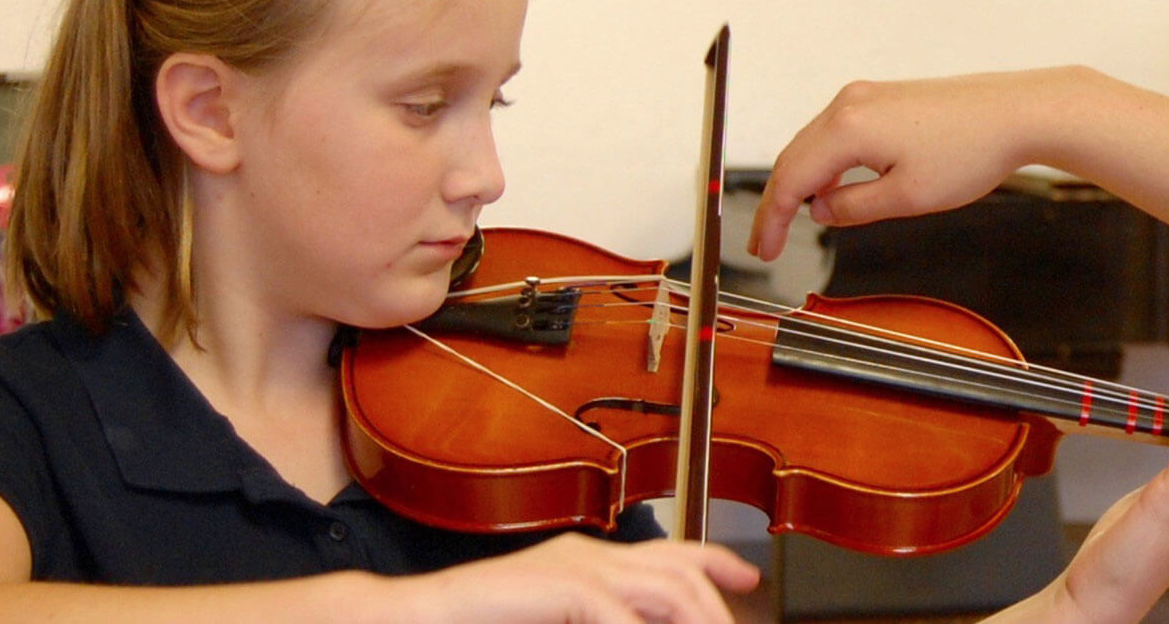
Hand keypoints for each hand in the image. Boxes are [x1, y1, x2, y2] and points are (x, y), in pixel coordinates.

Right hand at [394, 534, 759, 623]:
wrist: (418, 615)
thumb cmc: (484, 621)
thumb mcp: (561, 620)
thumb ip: (604, 618)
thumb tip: (643, 623)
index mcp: (590, 559)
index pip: (671, 551)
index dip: (716, 561)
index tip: (749, 578)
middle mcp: (591, 554)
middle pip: (680, 572)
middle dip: (713, 607)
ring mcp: (575, 566)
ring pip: (664, 587)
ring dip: (692, 618)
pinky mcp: (559, 586)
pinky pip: (616, 613)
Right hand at [750, 67, 1098, 259]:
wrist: (1017, 111)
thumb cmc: (972, 150)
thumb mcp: (907, 197)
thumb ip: (854, 208)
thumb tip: (821, 211)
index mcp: (847, 128)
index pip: (790, 179)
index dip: (770, 220)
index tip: (763, 250)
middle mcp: (849, 104)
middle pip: (794, 157)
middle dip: (778, 203)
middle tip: (768, 243)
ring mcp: (866, 96)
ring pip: (815, 143)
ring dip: (802, 181)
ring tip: (796, 222)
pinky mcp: (885, 97)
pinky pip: (839, 132)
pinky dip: (827, 162)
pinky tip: (835, 188)